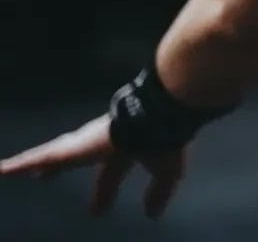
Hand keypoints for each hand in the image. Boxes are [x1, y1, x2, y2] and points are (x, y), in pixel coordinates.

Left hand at [0, 115, 186, 218]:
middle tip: (40, 178)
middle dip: (56, 170)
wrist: (154, 118)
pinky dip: (17, 166)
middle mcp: (98, 145)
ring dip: (31, 165)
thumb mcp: (166, 174)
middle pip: (71, 160)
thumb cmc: (161, 143)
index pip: (109, 176)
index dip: (104, 193)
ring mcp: (79, 145)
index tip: (98, 211)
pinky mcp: (66, 149)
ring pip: (49, 157)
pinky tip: (0, 171)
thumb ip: (159, 194)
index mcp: (124, 151)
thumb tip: (153, 215)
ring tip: (8, 172)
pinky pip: (36, 158)